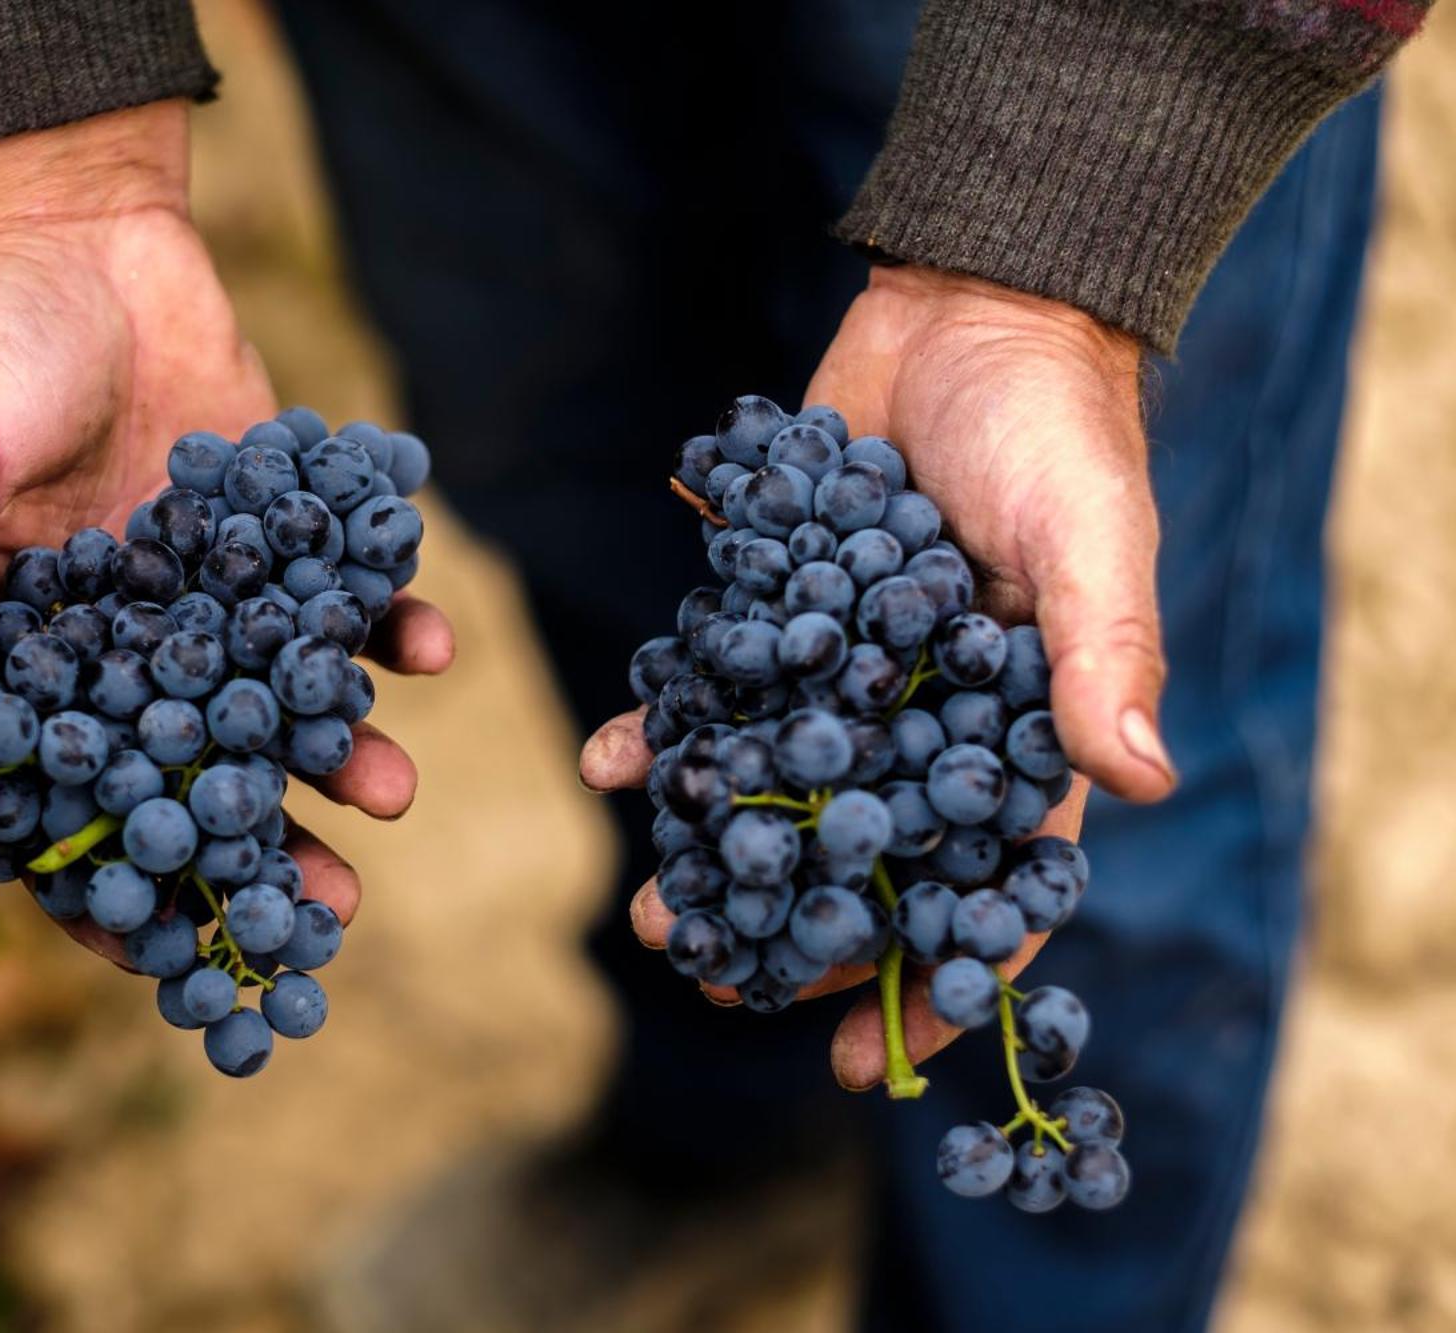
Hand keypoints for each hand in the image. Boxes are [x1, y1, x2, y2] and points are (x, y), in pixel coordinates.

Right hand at [0, 102, 454, 953]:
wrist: (79, 227)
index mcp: (22, 656)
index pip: (63, 800)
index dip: (111, 885)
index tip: (170, 960)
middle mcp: (123, 647)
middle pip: (194, 773)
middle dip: (260, 843)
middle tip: (327, 909)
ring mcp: (209, 598)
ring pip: (277, 701)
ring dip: (336, 751)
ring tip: (391, 793)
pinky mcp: (279, 535)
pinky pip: (340, 598)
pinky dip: (385, 624)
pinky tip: (429, 649)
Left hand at [581, 263, 1170, 1087]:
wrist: (965, 309)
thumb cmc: (1054, 426)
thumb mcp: (1090, 537)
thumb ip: (1102, 654)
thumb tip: (1142, 778)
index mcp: (1019, 726)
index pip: (984, 880)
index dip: (934, 976)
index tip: (864, 1063)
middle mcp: (925, 715)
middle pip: (860, 852)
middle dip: (793, 924)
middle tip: (717, 978)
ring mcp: (844, 668)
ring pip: (776, 787)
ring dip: (719, 847)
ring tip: (655, 909)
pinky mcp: (777, 608)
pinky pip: (719, 688)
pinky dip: (671, 727)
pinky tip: (618, 764)